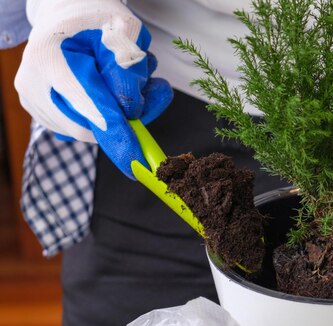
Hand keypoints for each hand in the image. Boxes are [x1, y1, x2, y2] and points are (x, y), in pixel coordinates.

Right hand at [15, 0, 172, 178]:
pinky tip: (115, 89)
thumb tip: (131, 114)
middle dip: (132, 116)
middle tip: (156, 88)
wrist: (68, 16)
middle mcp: (35, 85)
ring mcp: (36, 103)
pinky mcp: (45, 114)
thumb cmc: (97, 19)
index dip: (119, 136)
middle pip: (92, 126)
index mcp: (51, 58)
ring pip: (92, 130)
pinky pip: (86, 127)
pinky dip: (109, 115)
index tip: (139, 161)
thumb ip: (128, 71)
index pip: (91, 107)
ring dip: (124, 113)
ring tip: (135, 78)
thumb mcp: (124, 31)